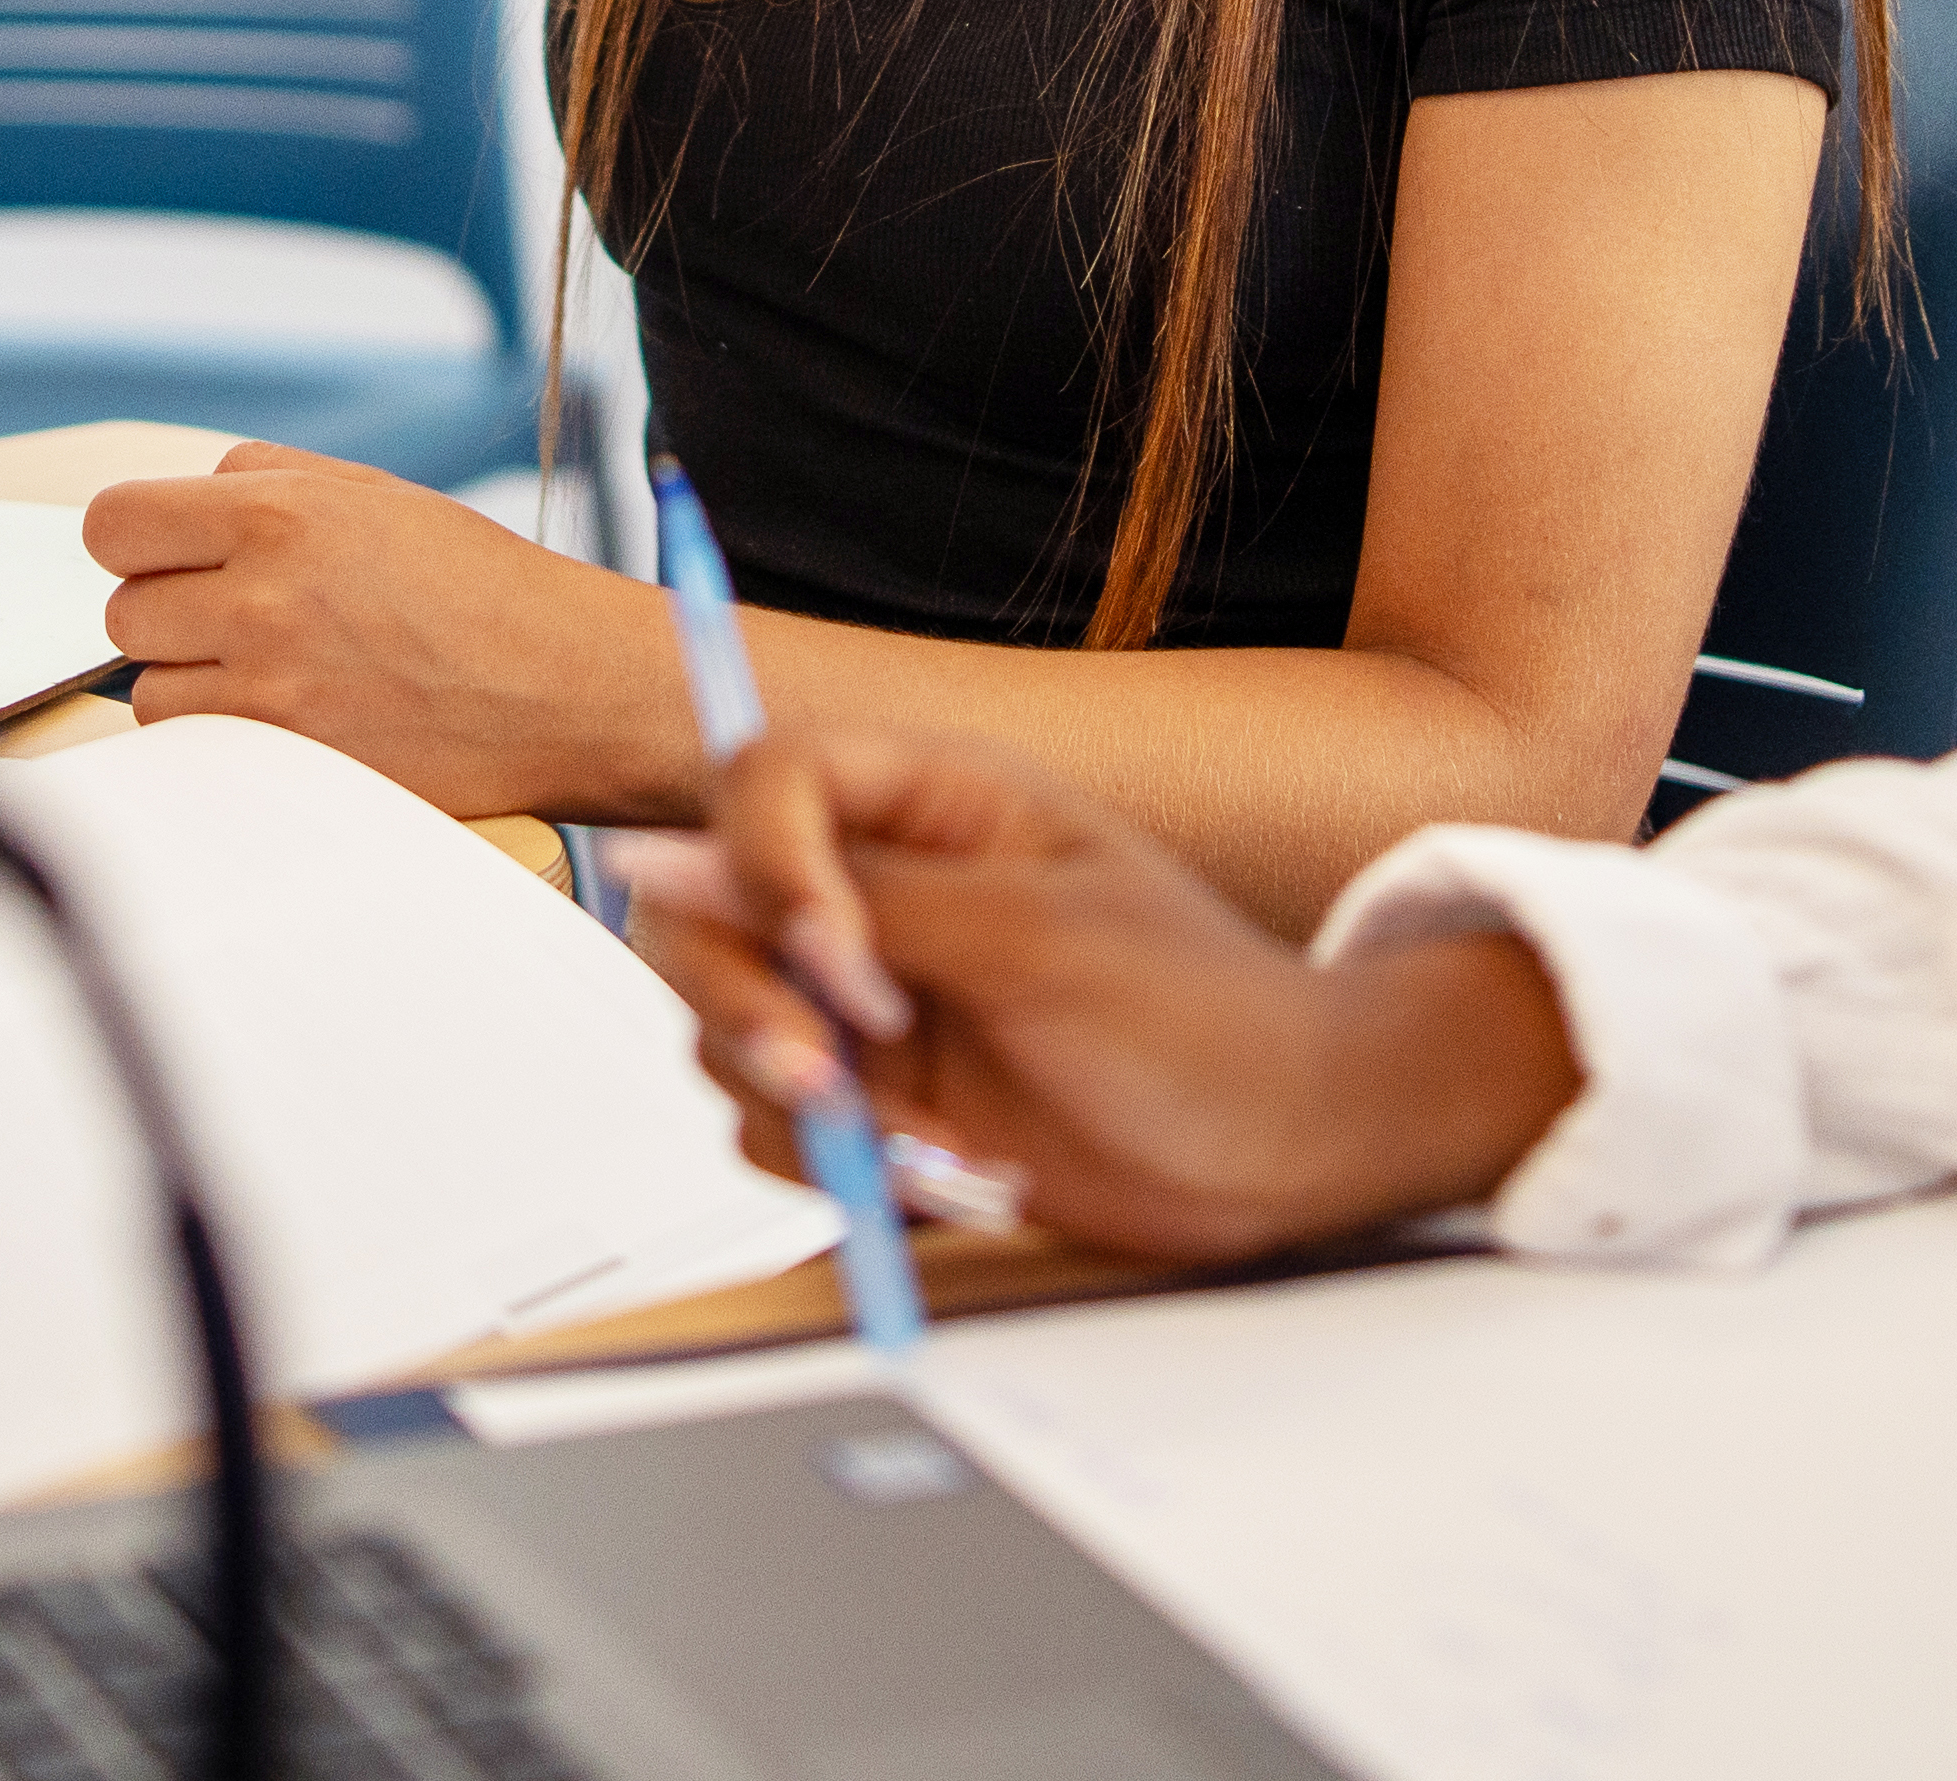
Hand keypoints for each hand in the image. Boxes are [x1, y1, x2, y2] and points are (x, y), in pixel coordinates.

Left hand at [84, 443, 676, 820]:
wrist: (566, 687)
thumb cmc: (481, 587)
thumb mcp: (378, 494)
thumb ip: (269, 479)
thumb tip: (186, 498)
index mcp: (280, 513)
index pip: (115, 524)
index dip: (134, 542)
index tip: (162, 557)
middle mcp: (261, 597)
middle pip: (122, 611)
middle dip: (168, 613)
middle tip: (235, 619)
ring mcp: (269, 689)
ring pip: (146, 689)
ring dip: (190, 682)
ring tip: (269, 673)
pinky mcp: (286, 762)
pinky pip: (194, 748)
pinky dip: (222, 736)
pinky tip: (284, 718)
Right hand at [620, 728, 1588, 1264]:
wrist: (1284, 1155)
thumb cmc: (1203, 1021)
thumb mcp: (1036, 942)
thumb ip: (856, 900)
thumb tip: (672, 852)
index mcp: (936, 803)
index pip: (765, 781)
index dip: (765, 867)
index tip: (836, 965)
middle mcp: (885, 890)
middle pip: (708, 915)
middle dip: (752, 1007)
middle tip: (834, 1078)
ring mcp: (874, 1000)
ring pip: (726, 1030)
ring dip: (808, 1104)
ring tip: (931, 1145)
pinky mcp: (880, 1098)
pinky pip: (775, 1125)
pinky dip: (839, 1167)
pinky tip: (947, 1176)